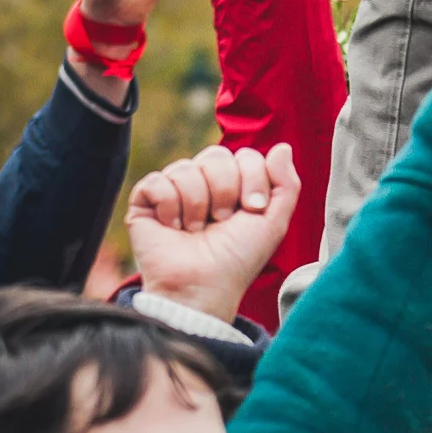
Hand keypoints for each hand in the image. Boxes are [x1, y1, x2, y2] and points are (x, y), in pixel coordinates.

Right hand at [127, 143, 300, 325]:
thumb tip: (282, 147)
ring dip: (197, 204)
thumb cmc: (237, 259)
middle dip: (225, 191)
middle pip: (216, 156)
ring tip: (196, 230)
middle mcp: (204, 184)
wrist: (203, 286)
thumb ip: (285, 185)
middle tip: (222, 221)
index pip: (245, 156)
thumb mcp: (273, 223)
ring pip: (185, 168)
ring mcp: (174, 191)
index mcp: (235, 186)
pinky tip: (173, 227)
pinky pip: (157, 181)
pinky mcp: (145, 202)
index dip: (252, 180)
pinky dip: (170, 207)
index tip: (252, 210)